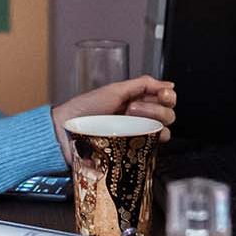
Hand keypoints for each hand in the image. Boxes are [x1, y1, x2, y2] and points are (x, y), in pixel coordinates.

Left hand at [53, 76, 176, 166]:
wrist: (66, 130)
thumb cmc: (85, 109)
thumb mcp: (114, 90)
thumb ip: (142, 84)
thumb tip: (168, 84)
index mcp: (137, 100)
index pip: (165, 98)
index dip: (167, 96)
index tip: (161, 94)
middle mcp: (141, 118)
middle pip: (168, 114)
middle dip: (154, 108)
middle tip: (132, 108)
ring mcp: (137, 135)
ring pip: (164, 131)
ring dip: (151, 123)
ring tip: (129, 120)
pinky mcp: (132, 151)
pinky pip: (153, 148)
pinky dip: (152, 141)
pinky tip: (138, 136)